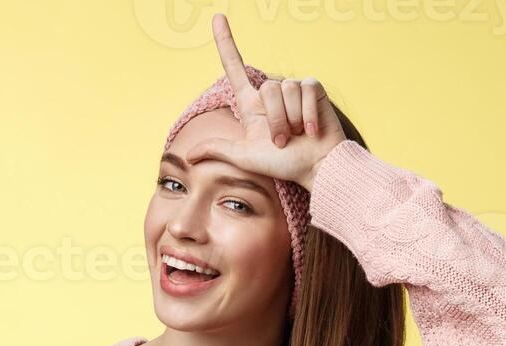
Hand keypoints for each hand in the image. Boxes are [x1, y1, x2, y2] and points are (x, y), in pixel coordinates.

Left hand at [184, 12, 345, 189]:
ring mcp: (294, 90)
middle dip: (276, 119)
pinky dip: (308, 114)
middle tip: (283, 141)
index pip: (234, 68)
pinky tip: (312, 130)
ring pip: (286, 89)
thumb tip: (190, 155)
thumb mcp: (245, 157)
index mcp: (252, 104)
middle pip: (267, 89)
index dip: (225, 42)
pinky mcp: (313, 90)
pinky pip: (305, 89)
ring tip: (299, 135)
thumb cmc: (284, 164)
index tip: (217, 17)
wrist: (316, 169)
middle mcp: (272, 94)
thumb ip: (218, 149)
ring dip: (292, 119)